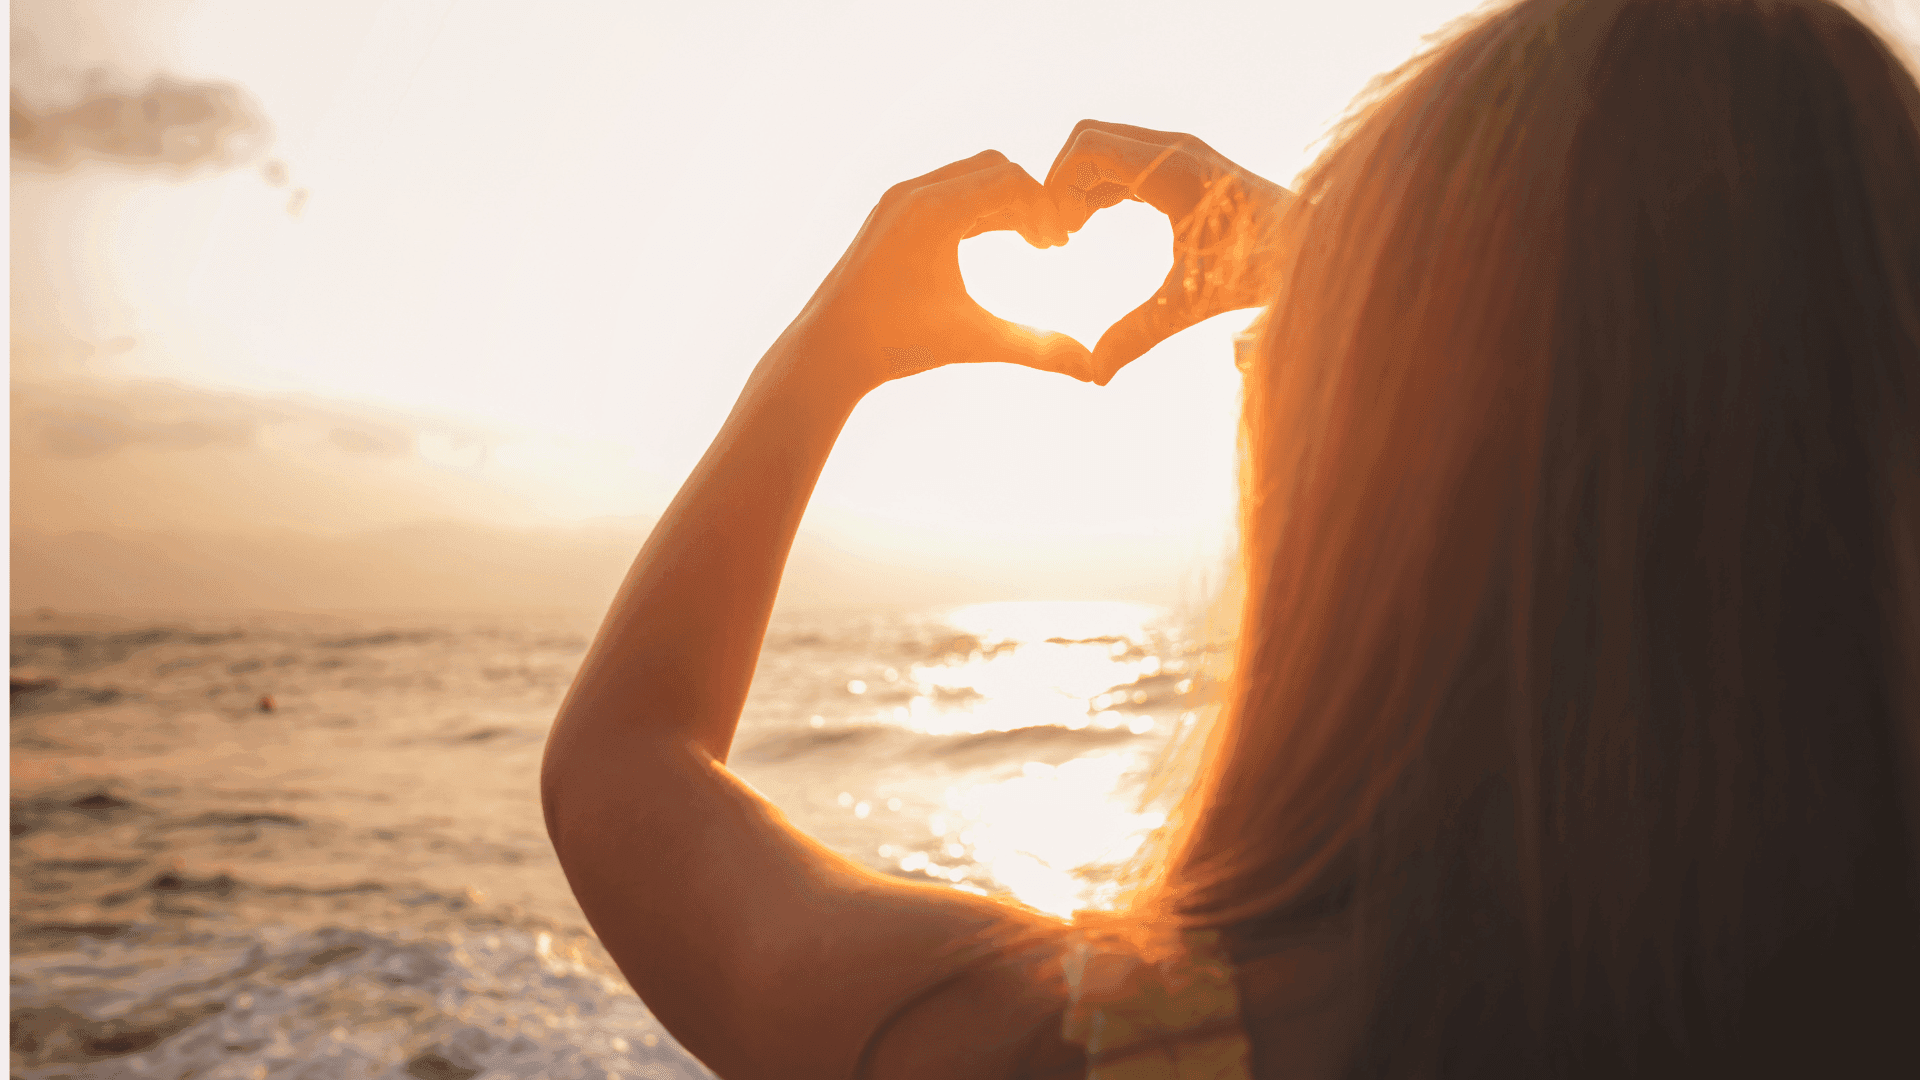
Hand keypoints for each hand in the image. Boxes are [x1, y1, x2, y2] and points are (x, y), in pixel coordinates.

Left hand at [793, 150, 1095, 393]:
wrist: (828, 351)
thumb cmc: (897, 343)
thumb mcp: (974, 341)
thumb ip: (1036, 349)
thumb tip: (1092, 371)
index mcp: (936, 211)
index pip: (1011, 181)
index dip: (1045, 210)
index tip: (1060, 248)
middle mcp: (914, 194)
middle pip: (993, 168)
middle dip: (1027, 200)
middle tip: (1049, 244)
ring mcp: (897, 200)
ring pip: (968, 177)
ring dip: (1002, 202)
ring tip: (1029, 244)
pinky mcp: (889, 213)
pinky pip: (945, 192)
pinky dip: (975, 208)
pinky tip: (993, 242)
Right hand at [1040, 121, 1295, 383]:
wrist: (1313, 250)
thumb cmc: (1256, 272)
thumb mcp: (1189, 304)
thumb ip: (1136, 334)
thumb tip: (1095, 376)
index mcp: (1172, 169)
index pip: (1088, 146)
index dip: (1056, 185)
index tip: (1055, 236)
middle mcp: (1174, 149)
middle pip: (1089, 140)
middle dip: (1061, 183)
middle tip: (1055, 237)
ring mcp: (1180, 153)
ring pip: (1104, 148)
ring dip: (1078, 185)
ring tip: (1067, 235)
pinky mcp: (1184, 165)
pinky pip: (1124, 161)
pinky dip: (1098, 186)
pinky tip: (1088, 226)